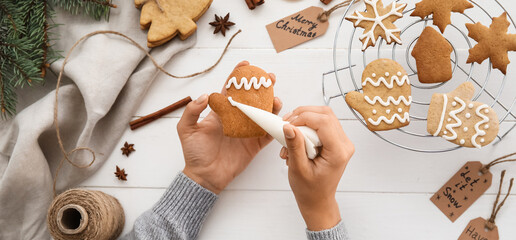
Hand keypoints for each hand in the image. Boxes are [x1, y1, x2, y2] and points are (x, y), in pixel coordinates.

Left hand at [179, 61, 281, 193]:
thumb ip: (192, 111)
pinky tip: (280, 118)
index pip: (231, 90)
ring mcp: (247, 131)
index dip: (238, 76)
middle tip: (269, 77)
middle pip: (252, 98)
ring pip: (263, 113)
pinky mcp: (254, 145)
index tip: (246, 65)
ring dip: (271, 104)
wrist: (204, 176)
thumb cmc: (194, 153)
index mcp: (221, 112)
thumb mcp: (186, 129)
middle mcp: (236, 119)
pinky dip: (275, 126)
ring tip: (275, 97)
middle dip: (261, 86)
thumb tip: (205, 95)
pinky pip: (268, 133)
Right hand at [280, 106, 353, 230]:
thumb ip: (294, 146)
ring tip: (290, 130)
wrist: (317, 199)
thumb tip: (288, 126)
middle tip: (286, 125)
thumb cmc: (309, 189)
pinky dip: (307, 124)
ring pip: (324, 115)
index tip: (287, 125)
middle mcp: (344, 145)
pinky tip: (296, 136)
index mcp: (338, 153)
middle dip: (303, 114)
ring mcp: (342, 141)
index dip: (303, 118)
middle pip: (325, 114)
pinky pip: (323, 123)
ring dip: (304, 118)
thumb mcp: (298, 168)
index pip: (324, 122)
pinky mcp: (336, 140)